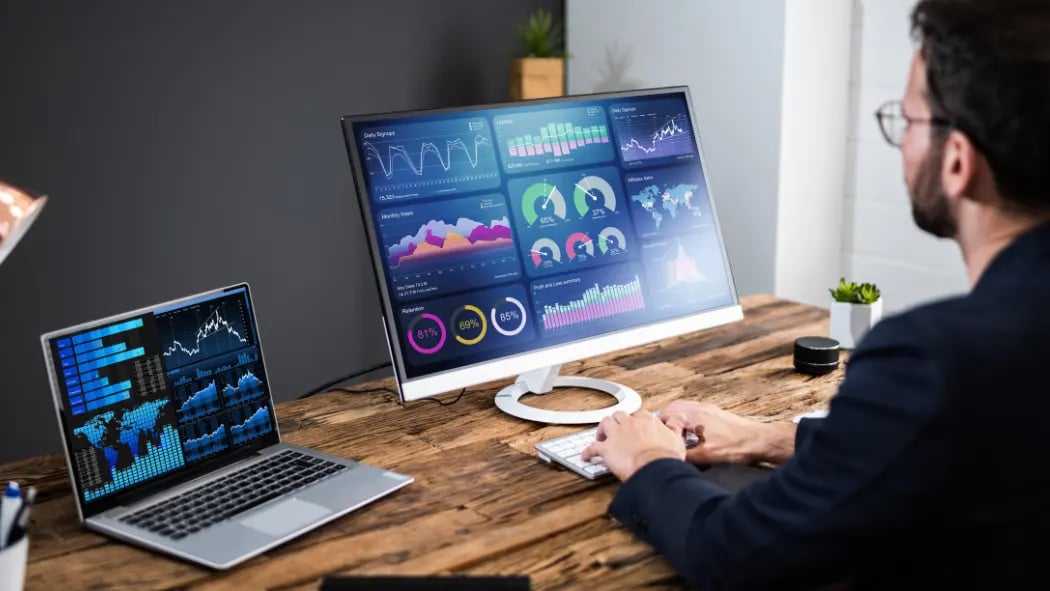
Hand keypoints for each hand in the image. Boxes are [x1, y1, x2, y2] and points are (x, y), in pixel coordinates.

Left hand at [581, 410, 685, 480]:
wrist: (654, 467)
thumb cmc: (666, 457)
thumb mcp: (677, 439)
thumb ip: (675, 427)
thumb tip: (677, 419)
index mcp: (646, 421)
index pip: (639, 414)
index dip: (636, 420)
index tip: (636, 425)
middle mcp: (630, 424)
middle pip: (619, 415)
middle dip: (617, 421)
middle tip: (617, 429)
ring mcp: (617, 435)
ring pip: (605, 423)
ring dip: (602, 429)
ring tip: (602, 436)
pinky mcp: (606, 449)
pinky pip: (592, 448)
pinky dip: (588, 452)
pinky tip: (586, 456)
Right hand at [658, 401, 795, 464]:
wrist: (760, 440)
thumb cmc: (737, 446)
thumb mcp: (707, 456)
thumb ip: (686, 456)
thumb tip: (672, 458)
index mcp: (694, 415)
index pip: (665, 415)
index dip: (657, 427)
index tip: (654, 437)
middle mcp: (699, 408)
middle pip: (672, 408)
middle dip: (663, 421)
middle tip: (660, 435)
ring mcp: (708, 409)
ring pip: (683, 408)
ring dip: (675, 419)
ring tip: (673, 435)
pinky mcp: (715, 413)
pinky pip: (693, 410)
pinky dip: (685, 419)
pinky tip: (690, 433)